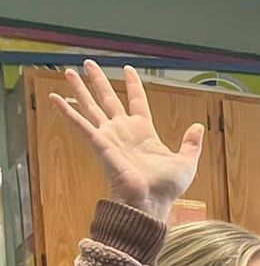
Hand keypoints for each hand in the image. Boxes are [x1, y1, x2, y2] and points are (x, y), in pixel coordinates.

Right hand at [51, 62, 202, 220]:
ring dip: (79, 88)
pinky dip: (66, 111)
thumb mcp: (186, 162)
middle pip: (108, 98)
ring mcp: (109, 136)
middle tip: (89, 63)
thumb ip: (192, 143)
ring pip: (91, 106)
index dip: (133, 85)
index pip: (136, 101)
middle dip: (98, 81)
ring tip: (68, 71)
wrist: (150, 201)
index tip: (128, 69)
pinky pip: (79, 123)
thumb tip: (199, 126)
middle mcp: (123, 131)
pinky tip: (54, 97)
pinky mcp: (99, 143)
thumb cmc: (166, 187)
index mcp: (144, 132)